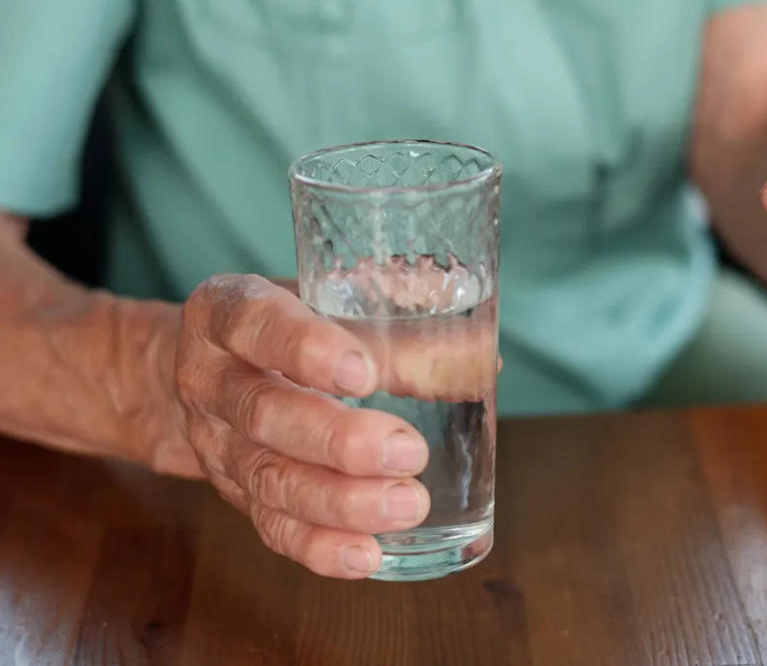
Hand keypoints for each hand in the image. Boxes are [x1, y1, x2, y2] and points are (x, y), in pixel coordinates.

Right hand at [173, 274, 430, 578]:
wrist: (203, 369)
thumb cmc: (287, 321)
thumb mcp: (323, 294)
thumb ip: (393, 307)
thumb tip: (479, 348)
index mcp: (226, 313)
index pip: (256, 323)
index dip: (304, 348)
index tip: (363, 372)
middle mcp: (211, 380)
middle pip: (264, 414)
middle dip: (338, 440)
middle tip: (407, 451)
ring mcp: (217, 444)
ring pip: (269, 480)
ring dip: (340, 502)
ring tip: (406, 505)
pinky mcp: (235, 494)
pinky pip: (271, 527)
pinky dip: (319, 547)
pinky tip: (368, 556)